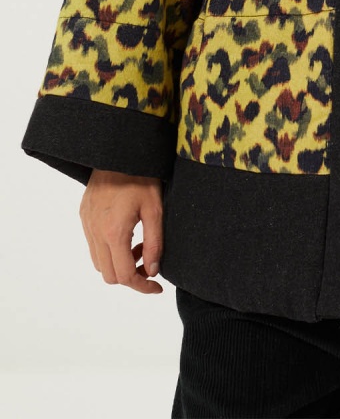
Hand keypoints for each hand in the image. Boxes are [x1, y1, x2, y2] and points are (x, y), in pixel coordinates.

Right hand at [79, 168, 164, 294]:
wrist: (118, 151)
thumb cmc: (141, 177)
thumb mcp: (155, 210)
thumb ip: (155, 243)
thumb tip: (153, 271)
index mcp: (114, 233)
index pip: (125, 276)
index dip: (142, 286)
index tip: (157, 287)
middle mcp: (95, 232)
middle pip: (109, 275)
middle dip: (131, 275)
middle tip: (149, 261)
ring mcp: (87, 224)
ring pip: (99, 263)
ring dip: (119, 263)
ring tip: (139, 245)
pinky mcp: (84, 216)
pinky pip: (93, 246)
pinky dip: (109, 250)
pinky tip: (126, 234)